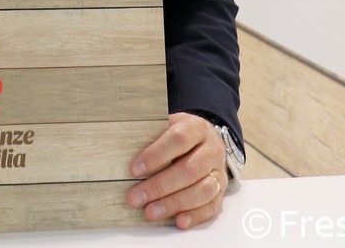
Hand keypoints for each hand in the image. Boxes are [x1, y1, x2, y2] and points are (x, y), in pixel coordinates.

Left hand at [126, 112, 227, 229]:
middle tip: (136, 198)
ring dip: (174, 204)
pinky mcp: (221, 191)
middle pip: (189, 170)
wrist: (207, 139)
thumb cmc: (180, 133)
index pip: (178, 139)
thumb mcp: (167, 124)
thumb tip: (122, 146)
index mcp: (196, 128)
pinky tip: (178, 221)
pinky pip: (212, 206)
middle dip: (160, 186)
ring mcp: (219, 172)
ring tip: (151, 212)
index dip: (155, 155)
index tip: (134, 170)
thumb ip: (151, 133)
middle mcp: (211, 150)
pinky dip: (195, 215)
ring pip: (202, 191)